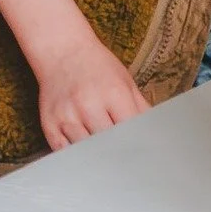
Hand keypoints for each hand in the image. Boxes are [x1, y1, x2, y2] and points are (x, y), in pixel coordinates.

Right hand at [33, 31, 148, 150]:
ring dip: (96, 156)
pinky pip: (65, 154)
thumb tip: (160, 139)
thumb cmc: (97, 66)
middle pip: (110, 147)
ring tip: (102, 155)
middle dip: (118, 155)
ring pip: (87, 154)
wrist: (60, 49)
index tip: (142, 160)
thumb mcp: (126, 82)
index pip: (132, 135)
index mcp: (113, 93)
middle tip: (124, 162)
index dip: (138, 149)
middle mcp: (88, 104)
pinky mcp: (50, 123)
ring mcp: (67, 115)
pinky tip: (82, 151)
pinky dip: (75, 157)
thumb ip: (143, 111)